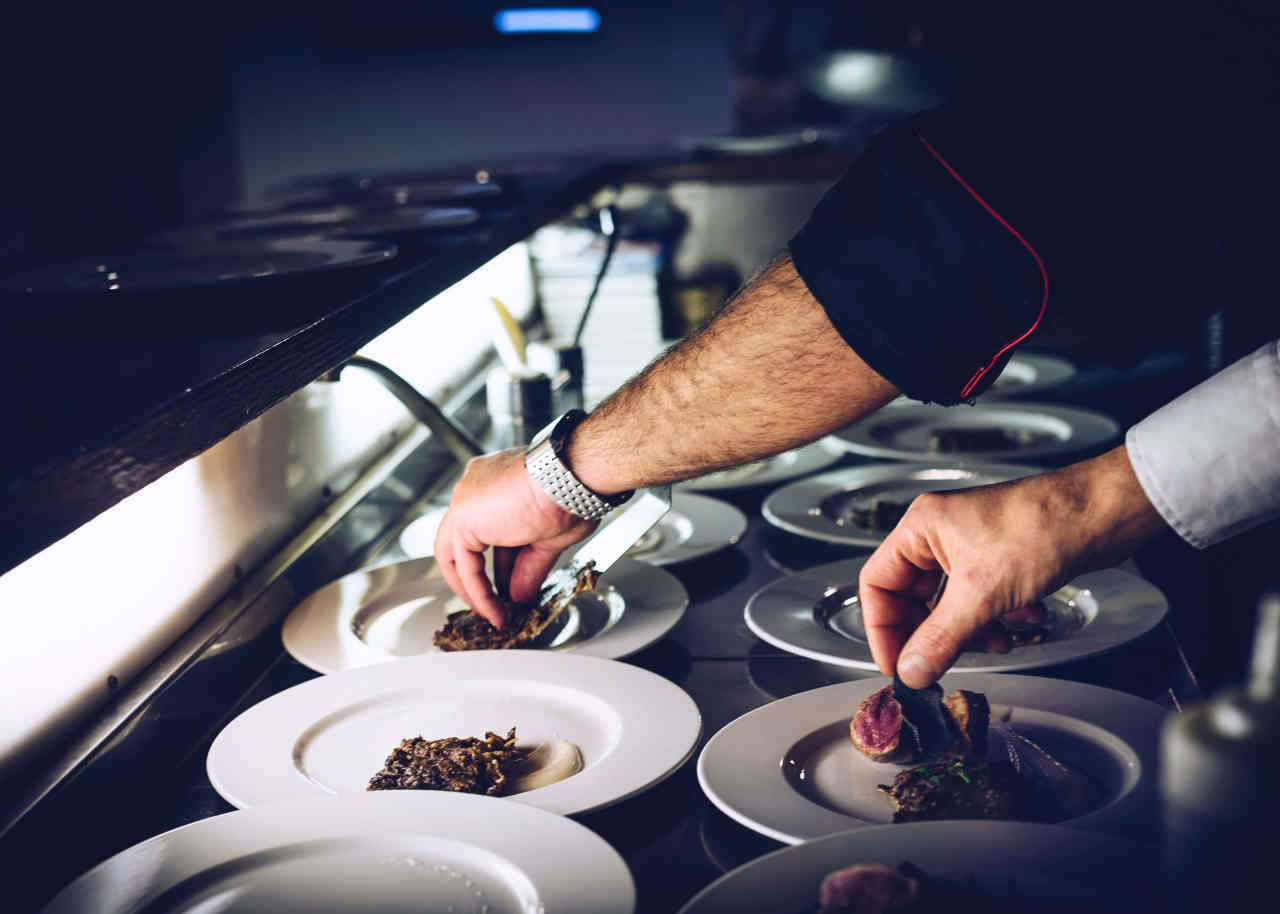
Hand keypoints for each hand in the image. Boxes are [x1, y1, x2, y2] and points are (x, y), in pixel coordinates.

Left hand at [433, 449, 596, 627]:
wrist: (570, 479)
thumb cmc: (571, 492)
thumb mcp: (549, 538)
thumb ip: (529, 567)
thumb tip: (521, 595)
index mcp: (496, 482)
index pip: (490, 530)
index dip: (501, 562)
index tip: (510, 585)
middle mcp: (475, 488)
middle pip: (467, 542)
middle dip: (479, 578)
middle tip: (494, 604)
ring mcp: (465, 501)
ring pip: (457, 555)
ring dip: (475, 590)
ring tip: (494, 614)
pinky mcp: (462, 519)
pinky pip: (465, 566)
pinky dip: (478, 592)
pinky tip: (495, 610)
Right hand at [858, 446, 1165, 687]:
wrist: (1103, 513)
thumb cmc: (1042, 527)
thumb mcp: (982, 594)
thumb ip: (940, 639)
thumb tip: (911, 672)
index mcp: (920, 528)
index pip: (877, 583)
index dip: (882, 628)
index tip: (897, 665)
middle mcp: (940, 535)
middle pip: (914, 598)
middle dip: (935, 633)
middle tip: (944, 663)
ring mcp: (970, 547)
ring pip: (950, 605)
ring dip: (972, 631)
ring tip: (998, 640)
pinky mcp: (1000, 560)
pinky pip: (981, 601)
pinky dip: (998, 618)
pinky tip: (1024, 621)